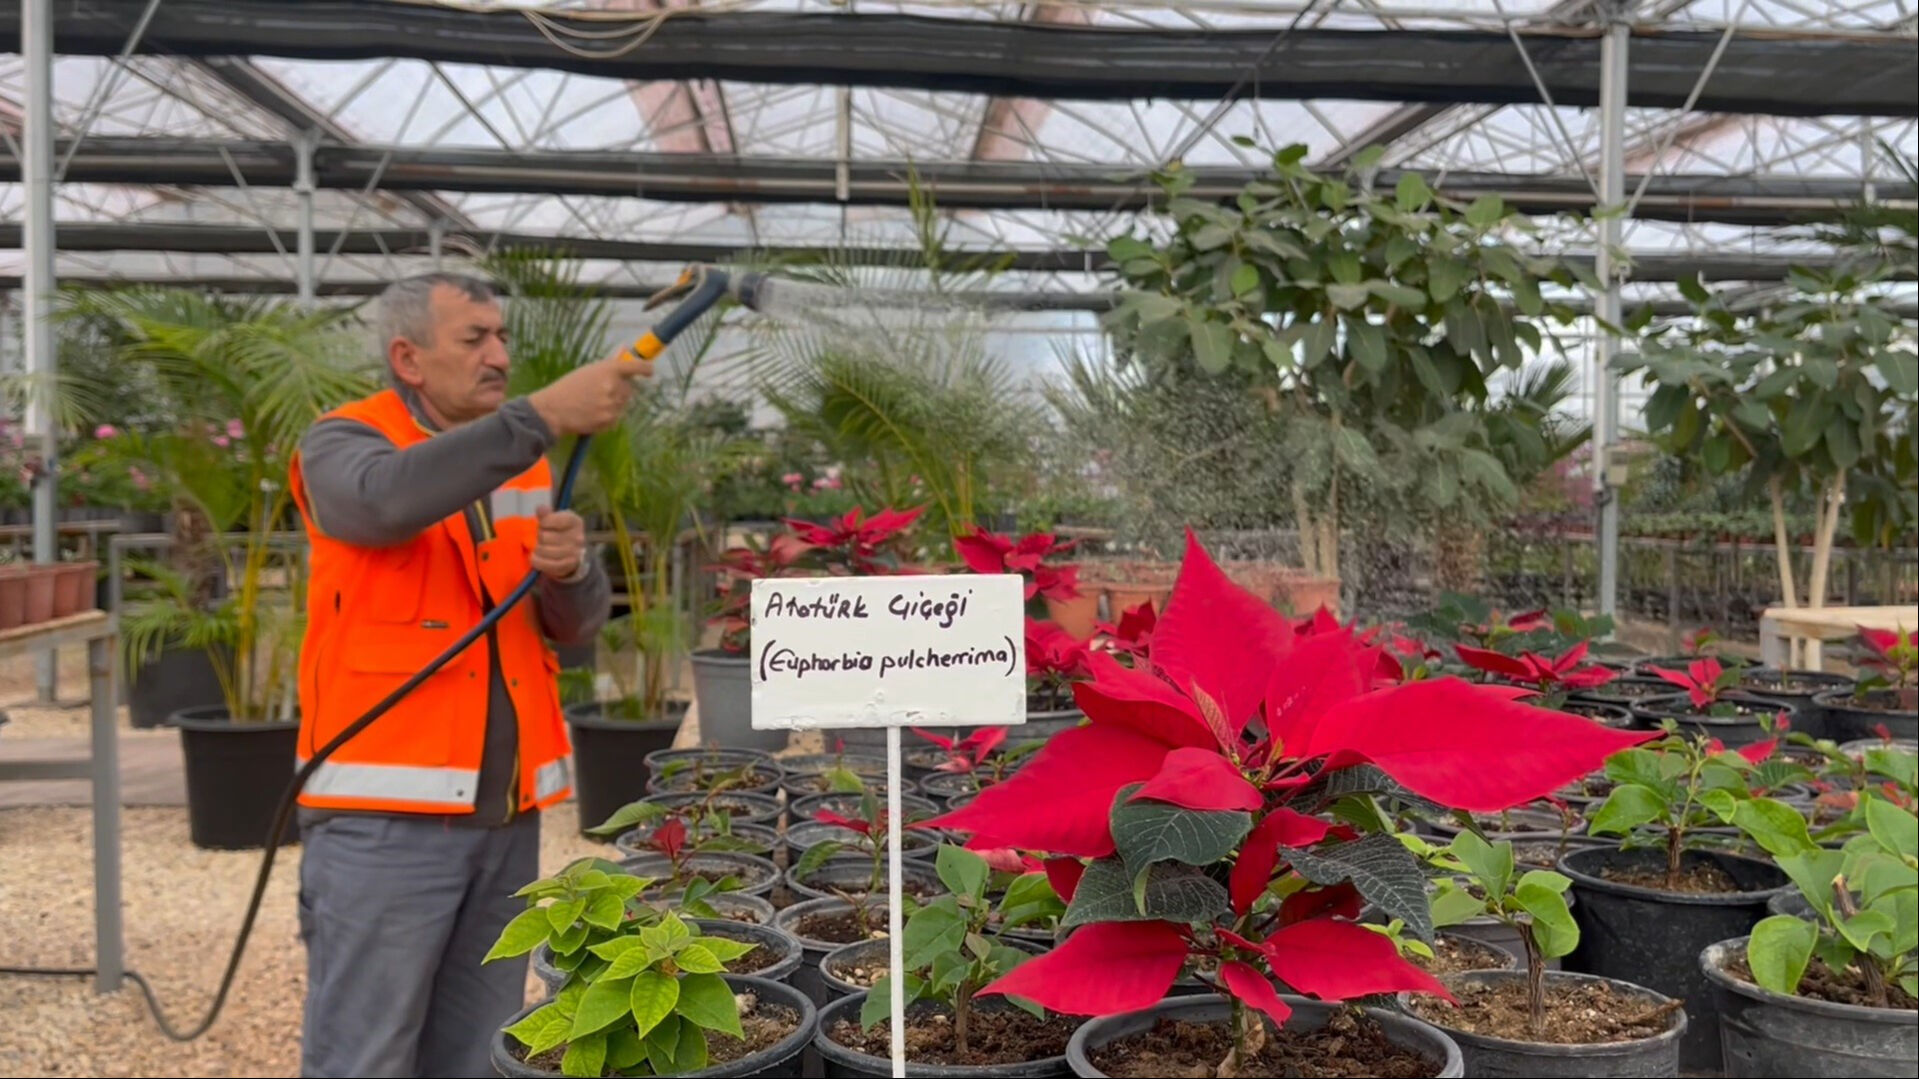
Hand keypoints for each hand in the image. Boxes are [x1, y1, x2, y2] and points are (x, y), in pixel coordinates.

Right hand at [526, 351, 651, 436]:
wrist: (553, 410)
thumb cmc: (568, 387)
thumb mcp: (587, 370)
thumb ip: (609, 364)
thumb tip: (625, 350)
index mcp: (608, 370)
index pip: (636, 367)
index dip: (646, 369)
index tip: (649, 371)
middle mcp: (614, 386)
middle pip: (629, 388)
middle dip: (621, 388)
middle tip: (603, 390)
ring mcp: (613, 405)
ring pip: (623, 403)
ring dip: (615, 402)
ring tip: (594, 402)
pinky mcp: (610, 420)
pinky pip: (617, 416)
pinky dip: (609, 414)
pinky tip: (593, 412)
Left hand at [531, 506, 586, 579]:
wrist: (571, 552)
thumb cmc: (559, 532)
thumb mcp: (555, 519)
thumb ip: (546, 514)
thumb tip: (541, 508)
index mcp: (575, 521)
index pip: (551, 520)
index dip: (543, 523)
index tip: (543, 524)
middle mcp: (578, 537)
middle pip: (544, 537)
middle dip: (538, 537)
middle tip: (540, 538)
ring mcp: (574, 553)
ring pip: (544, 551)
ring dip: (537, 550)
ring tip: (537, 548)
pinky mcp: (568, 565)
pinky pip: (547, 564)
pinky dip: (538, 561)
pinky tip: (535, 558)